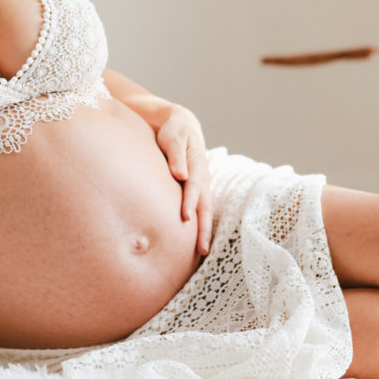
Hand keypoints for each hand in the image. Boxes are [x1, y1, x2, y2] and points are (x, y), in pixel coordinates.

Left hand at [154, 105, 213, 256]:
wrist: (182, 127)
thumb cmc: (174, 132)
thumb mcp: (173, 137)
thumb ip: (176, 155)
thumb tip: (180, 175)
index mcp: (198, 163)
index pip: (194, 186)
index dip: (190, 202)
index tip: (185, 217)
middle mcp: (204, 176)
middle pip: (206, 205)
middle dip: (204, 228)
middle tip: (202, 249)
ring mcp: (203, 184)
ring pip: (206, 210)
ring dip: (205, 230)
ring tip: (202, 252)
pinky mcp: (198, 189)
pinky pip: (201, 209)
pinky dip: (201, 224)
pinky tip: (197, 240)